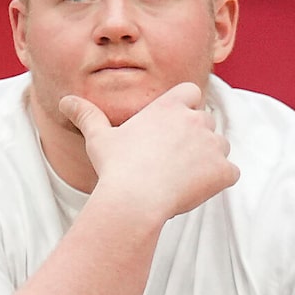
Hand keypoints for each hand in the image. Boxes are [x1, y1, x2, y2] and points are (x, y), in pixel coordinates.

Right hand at [57, 83, 236, 224]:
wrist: (133, 201)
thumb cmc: (115, 168)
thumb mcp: (99, 139)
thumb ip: (87, 116)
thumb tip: (65, 101)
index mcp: (170, 106)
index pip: (191, 93)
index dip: (184, 109)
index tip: (171, 129)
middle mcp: (196, 119)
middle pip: (206, 121)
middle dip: (195, 137)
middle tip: (170, 161)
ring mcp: (213, 145)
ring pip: (220, 146)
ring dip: (208, 159)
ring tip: (180, 178)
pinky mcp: (223, 171)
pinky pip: (229, 173)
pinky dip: (217, 181)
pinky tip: (195, 190)